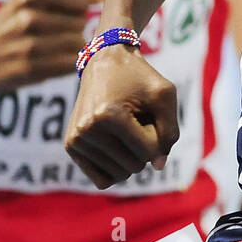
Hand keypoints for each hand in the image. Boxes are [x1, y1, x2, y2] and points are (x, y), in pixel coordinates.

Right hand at [0, 0, 102, 91]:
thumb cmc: (8, 25)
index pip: (79, 1)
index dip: (86, 9)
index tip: (83, 13)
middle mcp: (27, 18)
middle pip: (80, 24)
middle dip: (78, 29)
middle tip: (68, 33)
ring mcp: (28, 45)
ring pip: (76, 44)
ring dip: (76, 47)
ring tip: (65, 47)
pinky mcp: (29, 69)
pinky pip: (67, 64)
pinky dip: (71, 62)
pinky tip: (62, 60)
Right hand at [65, 43, 178, 189]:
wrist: (105, 62)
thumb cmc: (139, 78)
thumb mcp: (164, 96)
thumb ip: (170, 132)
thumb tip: (158, 166)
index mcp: (109, 115)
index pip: (149, 152)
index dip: (159, 136)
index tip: (150, 114)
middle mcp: (87, 129)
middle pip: (135, 166)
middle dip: (144, 146)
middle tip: (135, 119)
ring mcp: (76, 139)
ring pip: (120, 175)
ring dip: (130, 155)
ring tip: (124, 128)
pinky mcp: (71, 146)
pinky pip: (102, 179)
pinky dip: (116, 168)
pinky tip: (116, 146)